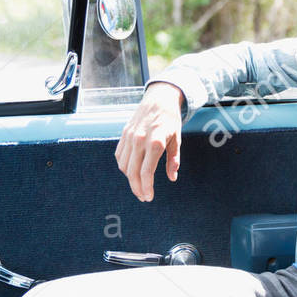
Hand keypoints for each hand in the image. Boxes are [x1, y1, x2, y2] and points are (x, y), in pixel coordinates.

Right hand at [116, 82, 184, 200]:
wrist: (158, 99)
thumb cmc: (170, 120)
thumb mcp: (177, 140)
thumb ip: (174, 160)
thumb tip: (172, 177)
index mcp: (156, 142)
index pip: (146, 172)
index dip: (147, 187)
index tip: (149, 197)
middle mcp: (140, 140)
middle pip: (133, 172)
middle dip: (137, 188)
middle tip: (143, 197)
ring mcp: (130, 137)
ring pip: (124, 165)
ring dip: (130, 179)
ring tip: (139, 185)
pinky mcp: (124, 134)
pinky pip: (119, 156)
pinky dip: (124, 166)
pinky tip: (131, 172)